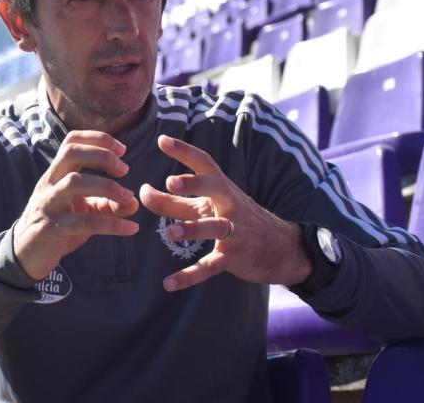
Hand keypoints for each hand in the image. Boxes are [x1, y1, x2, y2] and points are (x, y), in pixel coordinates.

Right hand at [13, 130, 140, 280]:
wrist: (26, 253)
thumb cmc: (56, 224)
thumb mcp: (82, 210)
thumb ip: (106, 203)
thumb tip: (134, 202)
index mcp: (56, 174)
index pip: (71, 141)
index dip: (98, 139)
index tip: (122, 150)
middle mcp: (50, 184)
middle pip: (72, 154)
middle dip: (102, 156)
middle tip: (125, 170)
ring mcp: (49, 205)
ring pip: (74, 183)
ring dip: (107, 187)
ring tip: (128, 198)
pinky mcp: (53, 229)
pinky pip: (84, 223)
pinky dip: (112, 224)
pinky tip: (131, 228)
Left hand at [139, 134, 311, 291]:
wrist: (280, 248)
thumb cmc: (234, 219)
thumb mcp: (206, 207)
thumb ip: (172, 201)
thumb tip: (143, 191)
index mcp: (222, 188)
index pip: (204, 163)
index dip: (184, 151)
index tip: (162, 140)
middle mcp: (229, 204)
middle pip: (213, 188)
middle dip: (194, 184)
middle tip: (170, 181)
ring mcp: (233, 231)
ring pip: (214, 228)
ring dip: (192, 229)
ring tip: (170, 232)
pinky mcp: (233, 257)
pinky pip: (210, 266)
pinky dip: (189, 276)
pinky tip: (168, 284)